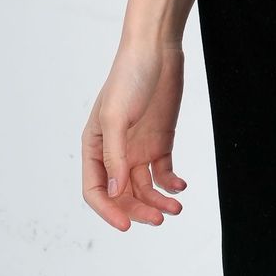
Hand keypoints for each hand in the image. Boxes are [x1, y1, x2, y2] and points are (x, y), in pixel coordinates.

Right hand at [82, 39, 188, 230]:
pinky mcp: (160, 141)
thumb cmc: (129, 77)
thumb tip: (113, 193)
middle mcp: (115, 152)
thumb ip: (115, 156)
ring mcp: (138, 148)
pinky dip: (171, 184)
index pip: (95, 190)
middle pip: (122, 194)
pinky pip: (163, 173)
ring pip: (145, 188)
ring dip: (158, 201)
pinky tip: (180, 186)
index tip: (127, 225)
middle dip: (139, 210)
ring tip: (176, 207)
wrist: (157, 50)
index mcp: (95, 146)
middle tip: (160, 218)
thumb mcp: (116, 116)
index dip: (108, 211)